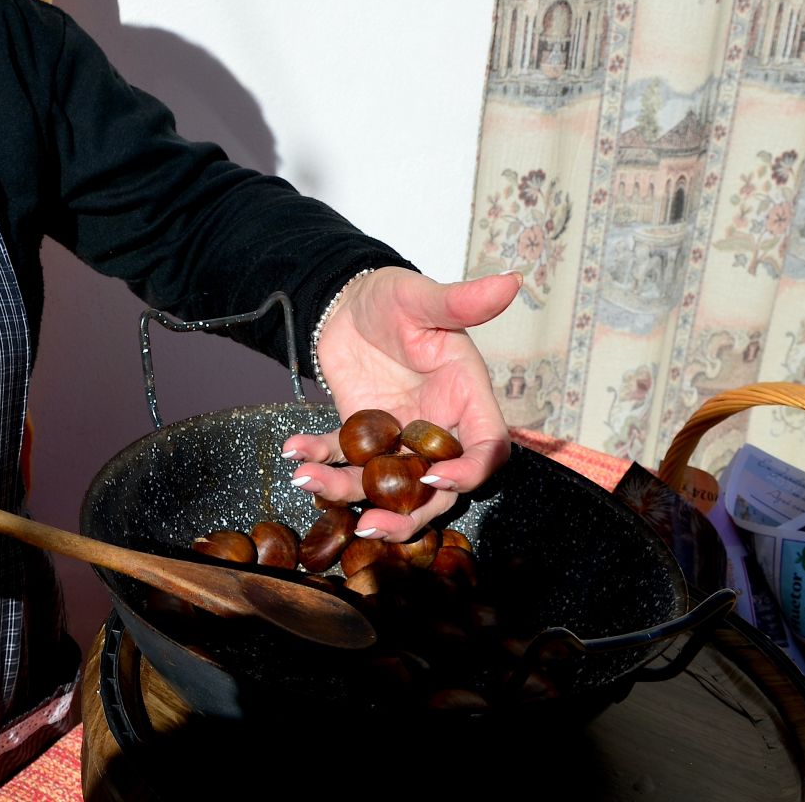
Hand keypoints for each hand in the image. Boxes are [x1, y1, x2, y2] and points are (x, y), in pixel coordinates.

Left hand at [281, 268, 517, 539]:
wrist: (348, 299)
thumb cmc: (395, 297)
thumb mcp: (423, 298)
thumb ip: (462, 301)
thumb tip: (511, 281)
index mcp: (465, 398)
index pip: (485, 449)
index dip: (468, 472)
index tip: (437, 479)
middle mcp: (435, 425)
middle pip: (436, 488)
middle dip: (406, 514)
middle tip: (372, 524)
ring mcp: (396, 436)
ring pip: (384, 484)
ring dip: (347, 493)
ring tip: (310, 482)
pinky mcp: (359, 435)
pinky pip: (340, 458)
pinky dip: (317, 460)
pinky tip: (293, 453)